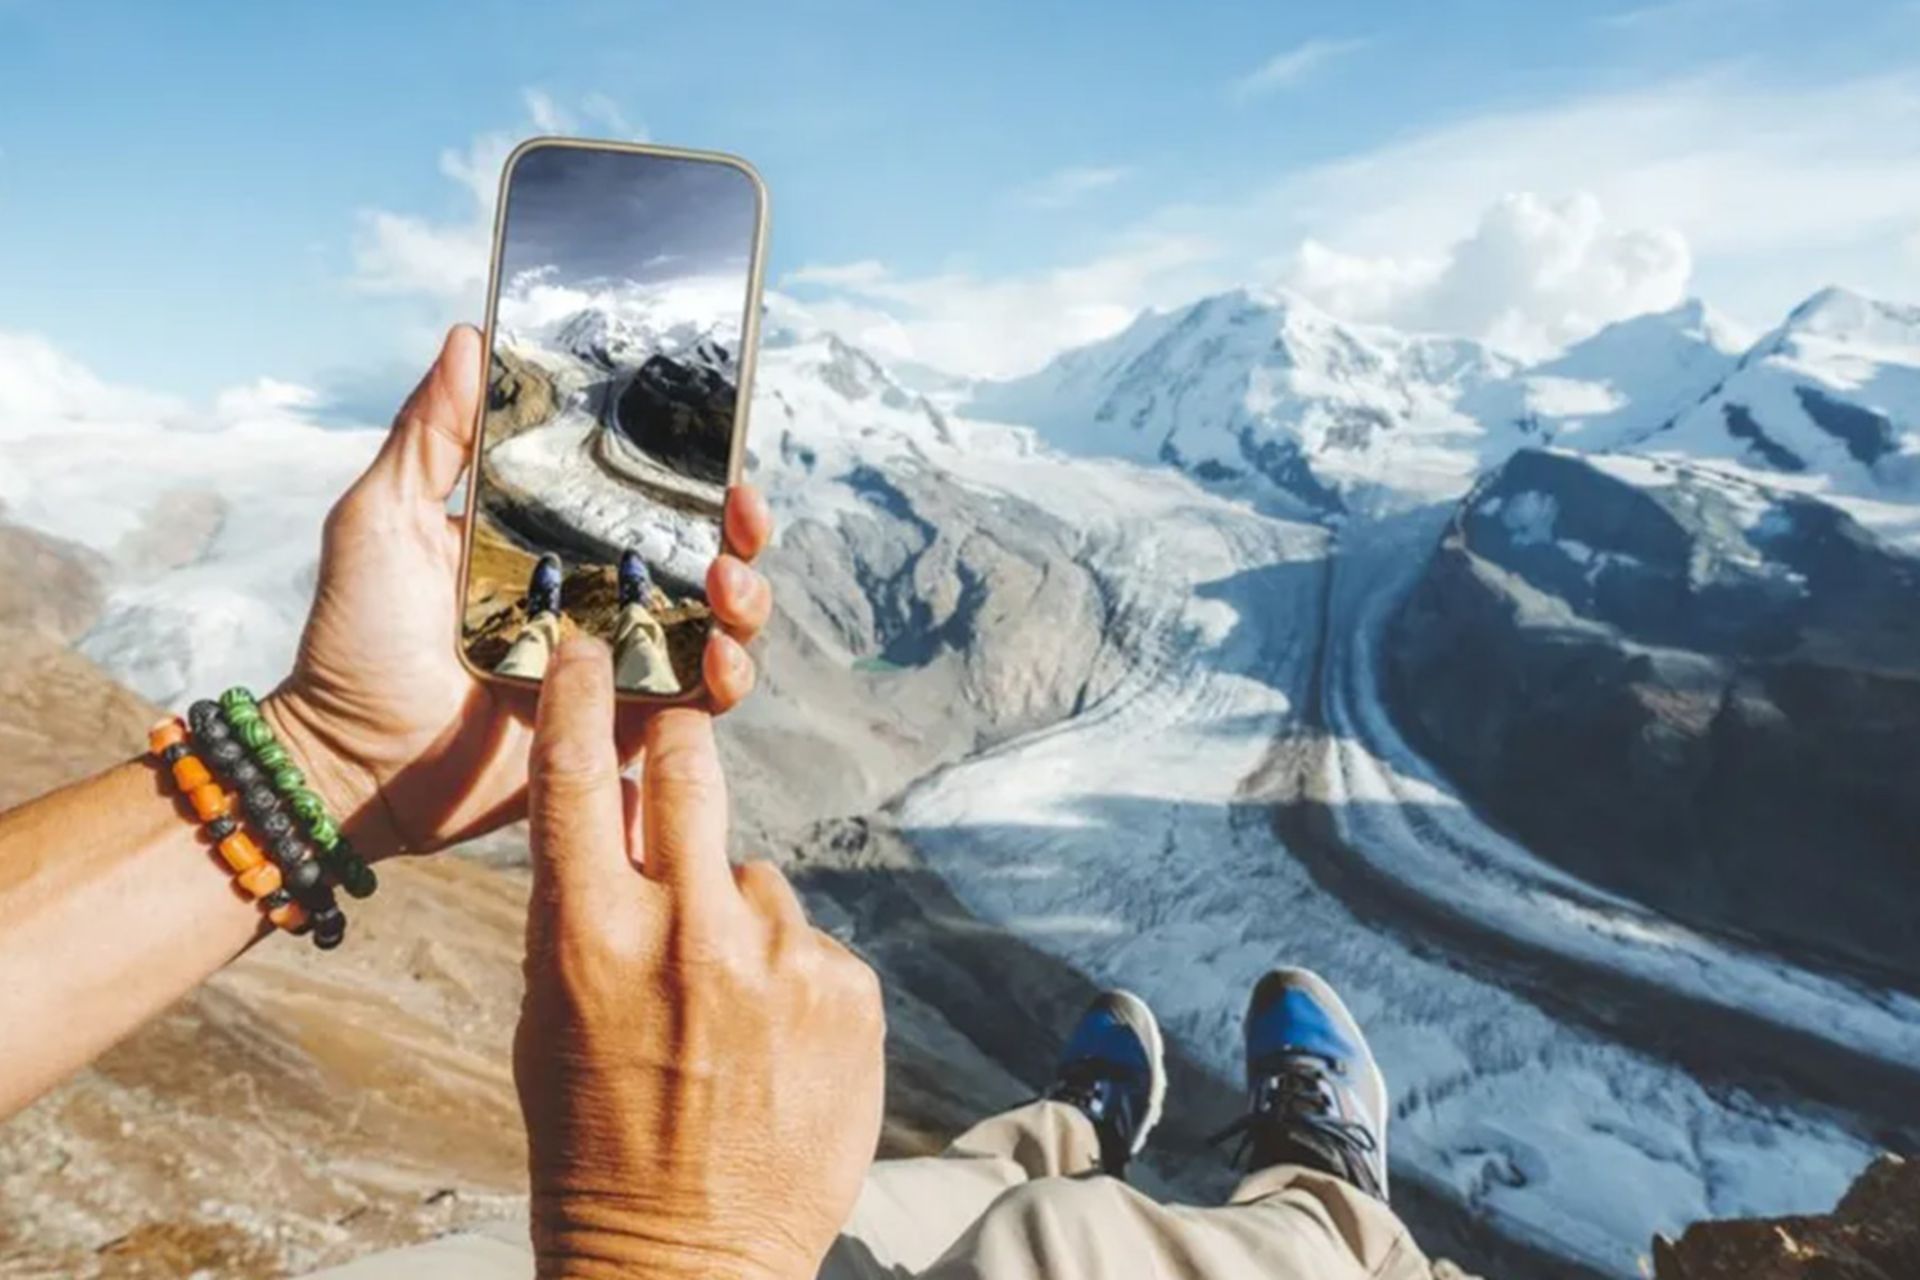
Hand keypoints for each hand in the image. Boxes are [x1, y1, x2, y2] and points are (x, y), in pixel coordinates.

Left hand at [260, 325, 776, 859]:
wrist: (349, 761)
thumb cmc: (353, 638)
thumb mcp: (381, 518)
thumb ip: (429, 435)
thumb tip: (470, 335)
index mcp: (554, 543)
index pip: (644, 496)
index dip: (695, 470)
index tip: (719, 444)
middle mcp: (600, 599)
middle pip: (705, 556)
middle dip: (741, 531)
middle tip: (740, 513)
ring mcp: (619, 666)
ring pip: (720, 627)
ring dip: (746, 601)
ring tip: (728, 588)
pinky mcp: (624, 731)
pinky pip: (700, 706)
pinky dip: (725, 681)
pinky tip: (716, 659)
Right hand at [514, 638, 884, 1279]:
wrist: (685, 1260)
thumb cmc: (594, 1142)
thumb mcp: (549, 1020)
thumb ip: (581, 909)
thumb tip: (614, 808)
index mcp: (589, 940)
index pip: (579, 777)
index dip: (580, 695)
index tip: (590, 646)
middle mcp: (689, 935)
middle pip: (694, 772)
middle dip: (682, 747)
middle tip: (678, 748)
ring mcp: (780, 962)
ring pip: (756, 875)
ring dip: (736, 915)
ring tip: (722, 1012)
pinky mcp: (849, 991)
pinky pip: (809, 943)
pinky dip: (789, 975)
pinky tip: (771, 1045)